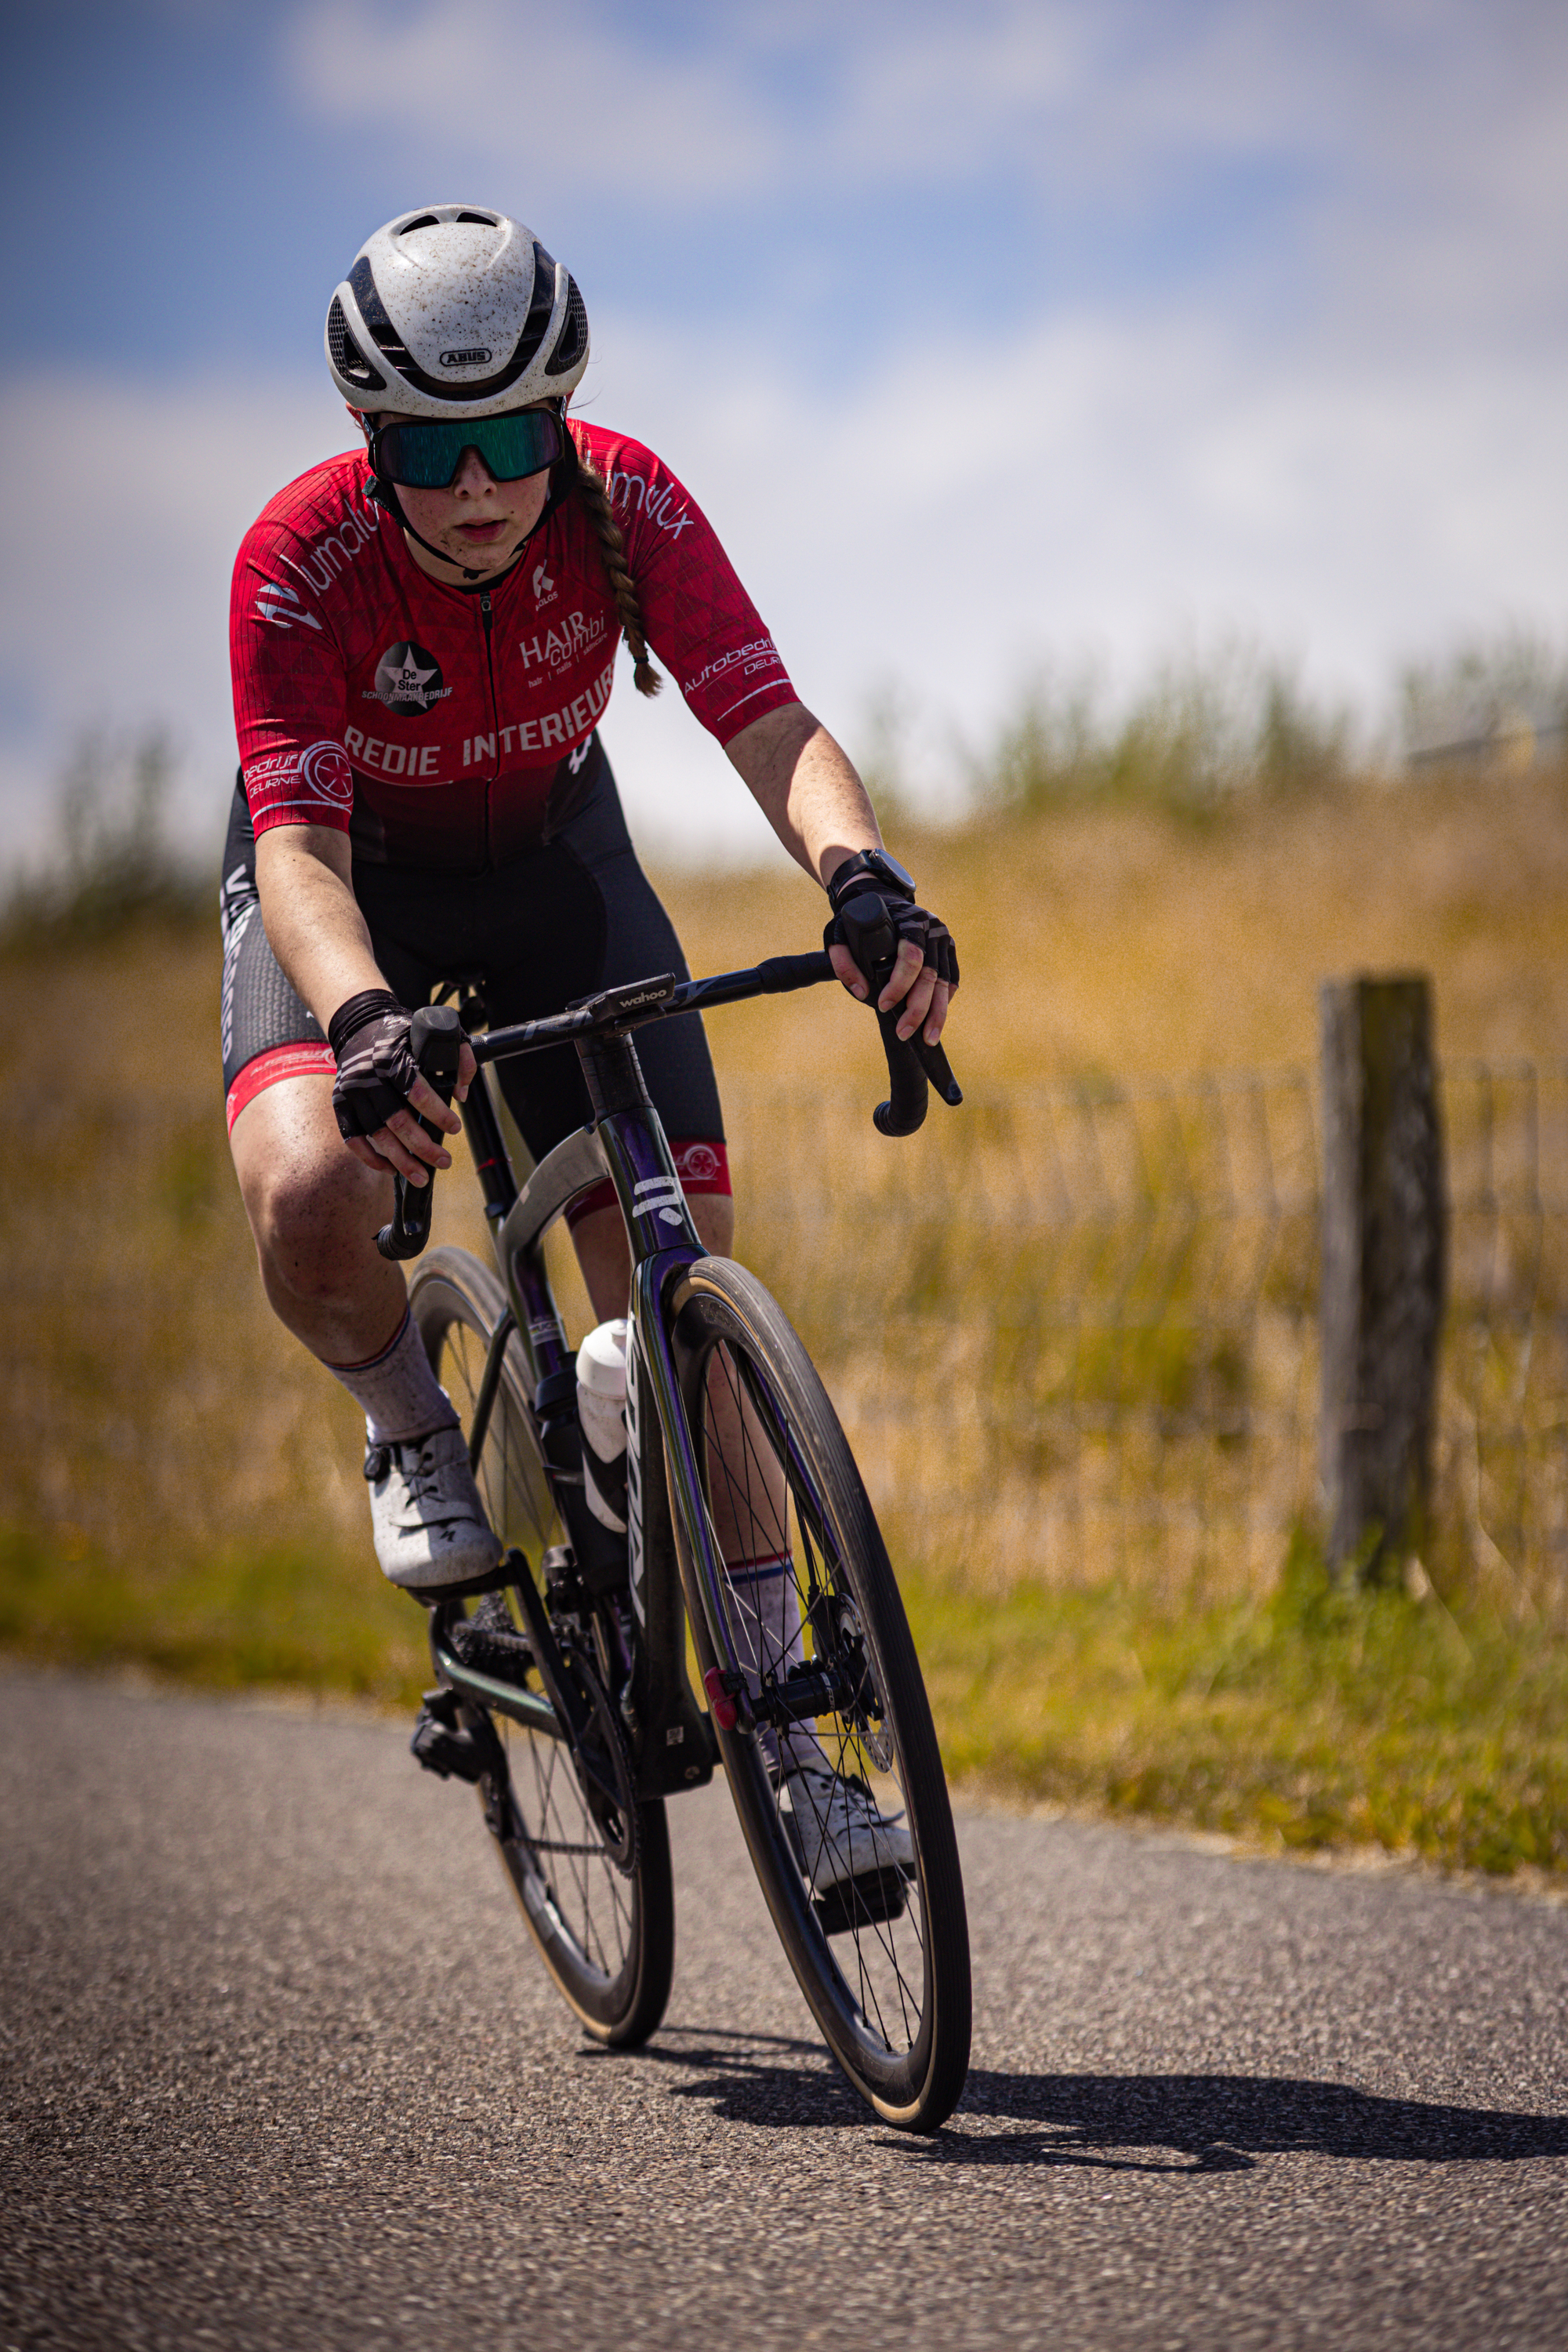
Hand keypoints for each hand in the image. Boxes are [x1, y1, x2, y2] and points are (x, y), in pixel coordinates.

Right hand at [341, 1041, 477, 1182]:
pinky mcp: (340, 1104)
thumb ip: (458, 1058)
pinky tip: (391, 1169)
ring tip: (422, 1177)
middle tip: (444, 1162)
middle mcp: (368, 1077)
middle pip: (398, 1121)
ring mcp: (351, 1093)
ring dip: (401, 1161)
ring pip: (377, 1135)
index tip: (454, 1129)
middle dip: (423, 1147)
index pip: (417, 1092)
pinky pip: (353, 1139)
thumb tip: (461, 1095)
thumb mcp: (434, 1035)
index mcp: (392, 1058)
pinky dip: (371, 1158)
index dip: (438, 1114)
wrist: (359, 1027)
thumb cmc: (402, 1035)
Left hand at [826, 896, 958, 1047]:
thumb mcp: (839, 934)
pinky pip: (950, 979)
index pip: (911, 957)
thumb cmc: (858, 918)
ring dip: (937, 1014)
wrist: (880, 897)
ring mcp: (943, 939)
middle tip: (904, 1033)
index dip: (899, 985)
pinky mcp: (948, 949)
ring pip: (944, 982)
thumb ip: (843, 962)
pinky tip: (935, 1020)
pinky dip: (944, 1001)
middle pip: (930, 975)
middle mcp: (932, 929)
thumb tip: (862, 993)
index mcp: (908, 922)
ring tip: (927, 1038)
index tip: (883, 1005)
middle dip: (918, 1008)